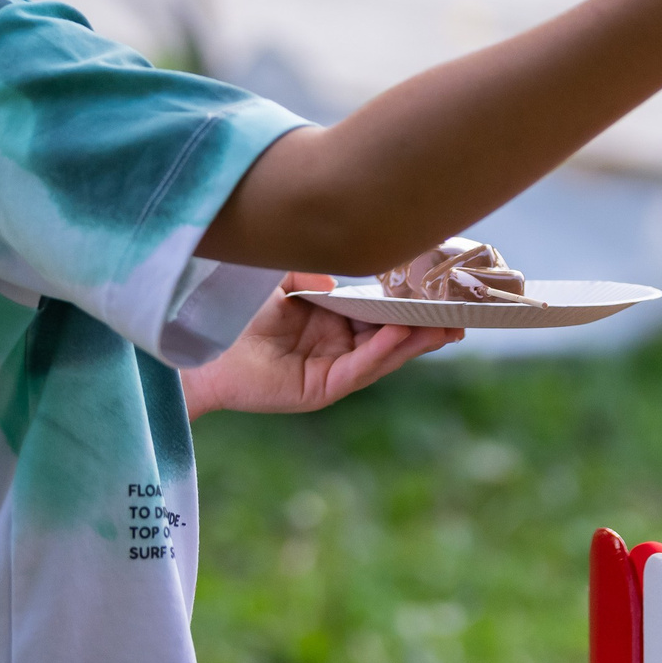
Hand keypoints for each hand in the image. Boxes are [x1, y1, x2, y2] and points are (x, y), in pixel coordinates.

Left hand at [181, 273, 461, 416]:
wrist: (199, 344)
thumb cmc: (236, 310)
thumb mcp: (281, 279)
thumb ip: (311, 272)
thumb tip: (338, 276)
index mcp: (330, 321)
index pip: (380, 314)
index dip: (409, 306)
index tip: (441, 292)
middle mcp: (335, 347)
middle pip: (391, 338)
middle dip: (426, 327)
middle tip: (462, 315)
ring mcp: (330, 371)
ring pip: (382, 356)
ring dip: (414, 341)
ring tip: (444, 326)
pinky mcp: (318, 389)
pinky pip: (357, 369)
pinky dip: (380, 352)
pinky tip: (399, 334)